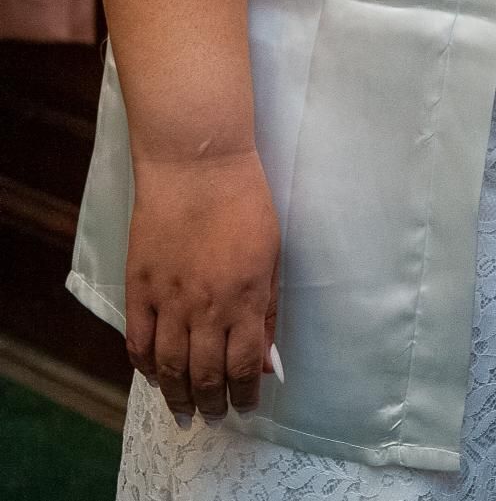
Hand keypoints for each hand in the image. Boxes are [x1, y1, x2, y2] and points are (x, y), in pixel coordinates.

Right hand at [125, 149, 279, 425]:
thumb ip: (267, 308)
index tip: (247, 406)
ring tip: (185, 411)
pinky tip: (154, 375)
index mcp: (245, 298)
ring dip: (177, 396)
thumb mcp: (272, 253)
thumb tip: (265, 356)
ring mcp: (168, 299)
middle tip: (214, 417)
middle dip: (212, 404)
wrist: (196, 163)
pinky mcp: (139, 287)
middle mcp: (206, 307)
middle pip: (205, 375)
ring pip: (169, 367)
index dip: (245, 394)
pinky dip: (145, 366)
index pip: (244, 366)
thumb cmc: (243, 201)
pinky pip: (138, 341)